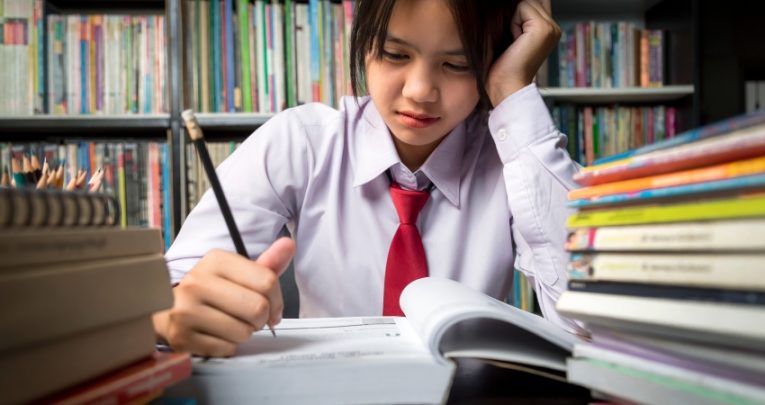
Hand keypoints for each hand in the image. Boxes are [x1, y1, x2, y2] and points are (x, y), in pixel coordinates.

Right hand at [153, 237, 295, 356]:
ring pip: (244, 332)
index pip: (267, 281)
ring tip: (232, 323)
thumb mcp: (237, 272)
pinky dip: (229, 345)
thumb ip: (267, 264)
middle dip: (262, 318)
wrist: (167, 309)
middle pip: (258, 308)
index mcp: (215, 260)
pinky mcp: (182, 337)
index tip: (271, 304)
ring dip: (245, 332)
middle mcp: (197, 282)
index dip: (277, 299)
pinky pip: (227, 348)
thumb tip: (288, 245)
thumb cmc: (210, 290)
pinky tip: (218, 334)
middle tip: (252, 317)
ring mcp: (186, 311)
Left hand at [487, 0, 559, 106]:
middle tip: (514, 40)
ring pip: (526, 2)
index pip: (535, 3)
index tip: (515, 33)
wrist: (507, 87)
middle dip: (516, 16)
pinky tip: (516, 41)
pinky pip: (522, 7)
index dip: (520, 13)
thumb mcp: (513, 36)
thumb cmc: (504, 67)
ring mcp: (551, 27)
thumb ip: (520, 17)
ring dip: (514, 20)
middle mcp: (554, 27)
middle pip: (530, 1)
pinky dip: (513, 23)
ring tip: (515, 41)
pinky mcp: (543, 28)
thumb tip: (517, 4)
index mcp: (549, 30)